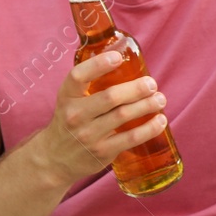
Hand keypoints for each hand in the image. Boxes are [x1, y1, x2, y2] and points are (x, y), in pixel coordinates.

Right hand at [34, 52, 167, 186]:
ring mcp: (89, 135)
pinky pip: (130, 138)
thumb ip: (90, 83)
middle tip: (152, 84)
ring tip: (160, 99)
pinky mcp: (102, 151)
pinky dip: (149, 129)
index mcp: (67, 96)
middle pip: (110, 97)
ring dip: (147, 105)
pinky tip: (160, 120)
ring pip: (123, 116)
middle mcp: (75, 115)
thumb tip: (125, 60)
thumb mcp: (70, 100)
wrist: (55, 159)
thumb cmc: (70, 121)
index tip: (117, 57)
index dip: (98, 64)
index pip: (78, 76)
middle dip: (136, 88)